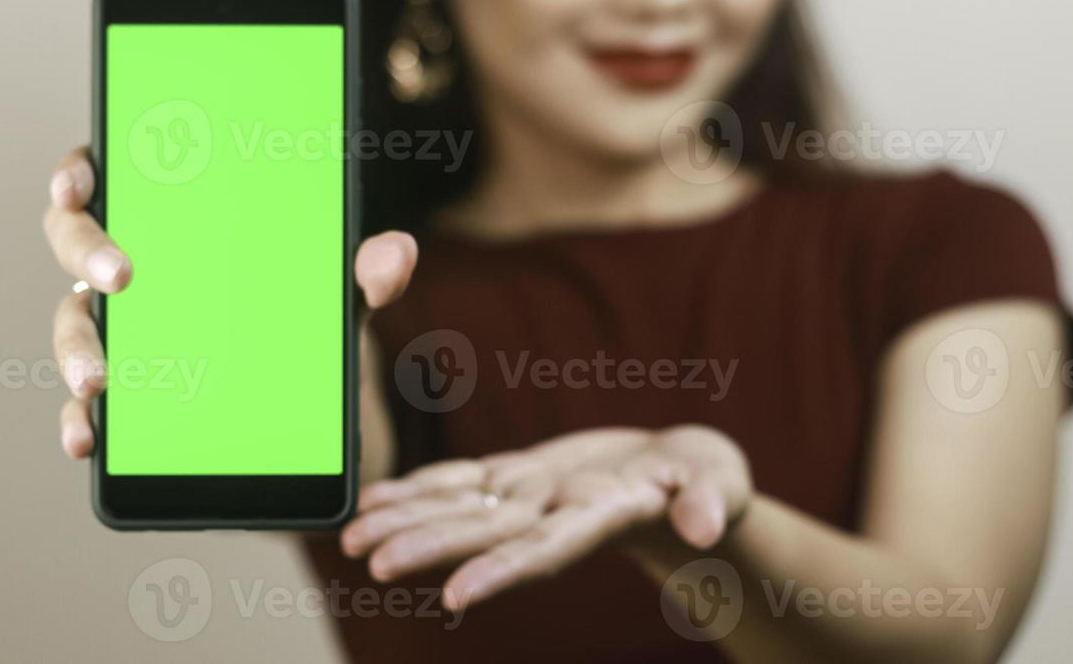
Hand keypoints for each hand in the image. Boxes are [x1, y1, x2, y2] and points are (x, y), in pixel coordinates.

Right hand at [41, 145, 417, 458]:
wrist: (304, 396)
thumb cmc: (303, 310)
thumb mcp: (338, 291)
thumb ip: (367, 271)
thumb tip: (397, 254)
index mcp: (170, 213)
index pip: (108, 171)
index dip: (79, 171)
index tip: (80, 184)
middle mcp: (129, 260)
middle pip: (74, 239)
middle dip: (85, 252)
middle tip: (120, 277)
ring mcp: (116, 325)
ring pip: (71, 322)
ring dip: (75, 350)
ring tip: (99, 381)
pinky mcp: (122, 386)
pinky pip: (84, 399)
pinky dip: (79, 419)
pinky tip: (87, 438)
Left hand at [339, 425, 751, 609]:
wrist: (681, 478)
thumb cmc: (711, 482)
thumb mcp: (721, 482)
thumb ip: (712, 500)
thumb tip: (705, 522)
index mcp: (604, 519)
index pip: (546, 552)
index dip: (501, 571)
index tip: (455, 595)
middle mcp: (556, 518)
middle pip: (486, 537)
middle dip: (428, 548)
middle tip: (370, 561)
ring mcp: (532, 500)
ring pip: (461, 512)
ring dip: (406, 524)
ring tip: (350, 538)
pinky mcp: (520, 478)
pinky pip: (461, 483)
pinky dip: (417, 490)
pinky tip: (374, 500)